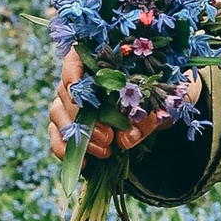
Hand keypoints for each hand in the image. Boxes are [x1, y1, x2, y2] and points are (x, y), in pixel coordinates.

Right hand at [48, 42, 200, 163]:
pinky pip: (57, 136)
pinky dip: (64, 149)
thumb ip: (146, 118)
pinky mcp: (71, 125)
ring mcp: (72, 102)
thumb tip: (125, 139)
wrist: (163, 111)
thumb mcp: (162, 104)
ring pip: (57, 113)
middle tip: (108, 137)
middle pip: (65, 91)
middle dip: (84, 117)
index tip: (77, 90)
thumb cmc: (162, 97)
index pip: (74, 57)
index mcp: (102, 61)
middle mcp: (82, 80)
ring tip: (105, 150)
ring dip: (77, 135)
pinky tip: (85, 163)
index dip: (70, 72)